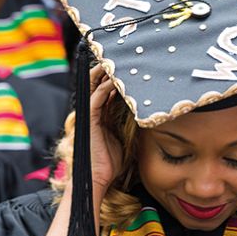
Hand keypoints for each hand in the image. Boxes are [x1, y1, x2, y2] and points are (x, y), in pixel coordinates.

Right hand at [88, 65, 121, 197]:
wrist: (99, 178)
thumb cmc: (112, 162)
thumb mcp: (125, 137)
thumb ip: (130, 124)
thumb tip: (147, 113)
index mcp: (102, 115)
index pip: (107, 89)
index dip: (116, 76)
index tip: (129, 66)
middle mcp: (94, 111)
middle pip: (99, 83)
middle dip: (109, 70)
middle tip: (124, 57)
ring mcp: (90, 115)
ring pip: (95, 86)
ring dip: (106, 73)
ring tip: (118, 62)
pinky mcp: (88, 120)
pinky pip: (96, 98)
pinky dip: (104, 88)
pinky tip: (115, 81)